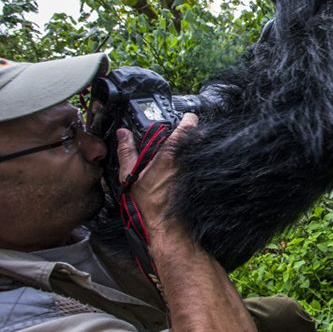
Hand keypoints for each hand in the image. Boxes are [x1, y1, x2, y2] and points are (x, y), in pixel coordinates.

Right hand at [115, 113, 197, 237]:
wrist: (164, 224)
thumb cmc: (147, 203)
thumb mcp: (129, 175)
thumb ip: (127, 151)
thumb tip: (123, 134)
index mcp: (170, 154)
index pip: (189, 125)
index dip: (189, 118)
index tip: (185, 117)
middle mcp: (186, 159)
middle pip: (197, 136)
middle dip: (190, 134)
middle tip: (178, 136)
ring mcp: (194, 169)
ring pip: (199, 149)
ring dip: (192, 148)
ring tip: (179, 153)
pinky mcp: (197, 178)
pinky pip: (199, 163)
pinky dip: (193, 161)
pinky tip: (182, 168)